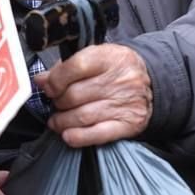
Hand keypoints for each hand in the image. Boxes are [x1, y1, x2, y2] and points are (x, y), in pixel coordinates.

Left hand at [36, 43, 152, 146]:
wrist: (152, 82)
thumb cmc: (115, 68)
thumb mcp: (95, 57)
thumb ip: (67, 67)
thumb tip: (42, 80)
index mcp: (109, 57)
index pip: (76, 66)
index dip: (56, 79)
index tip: (47, 87)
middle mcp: (119, 80)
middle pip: (75, 94)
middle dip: (57, 102)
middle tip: (54, 104)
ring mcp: (124, 103)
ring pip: (82, 116)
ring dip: (62, 121)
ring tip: (56, 121)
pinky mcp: (129, 124)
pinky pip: (98, 134)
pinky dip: (79, 137)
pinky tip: (68, 135)